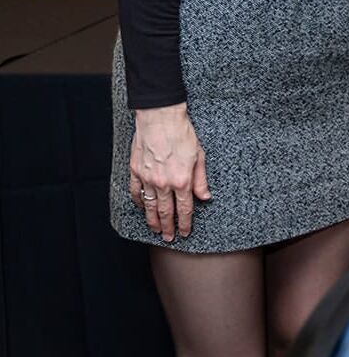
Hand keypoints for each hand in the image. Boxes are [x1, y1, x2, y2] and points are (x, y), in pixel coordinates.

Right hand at [130, 104, 210, 241]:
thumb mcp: (199, 156)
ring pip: (150, 206)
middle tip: (168, 238)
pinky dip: (139, 202)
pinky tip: (143, 208)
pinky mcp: (135, 171)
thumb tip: (205, 197)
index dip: (185, 223)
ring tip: (155, 230)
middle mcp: (164, 183)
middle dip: (168, 228)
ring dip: (152, 220)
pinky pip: (136, 192)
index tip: (185, 233)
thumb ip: (201, 179)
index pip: (184, 208)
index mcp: (182, 180)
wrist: (160, 118)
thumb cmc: (182, 133)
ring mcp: (148, 178)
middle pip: (166, 212)